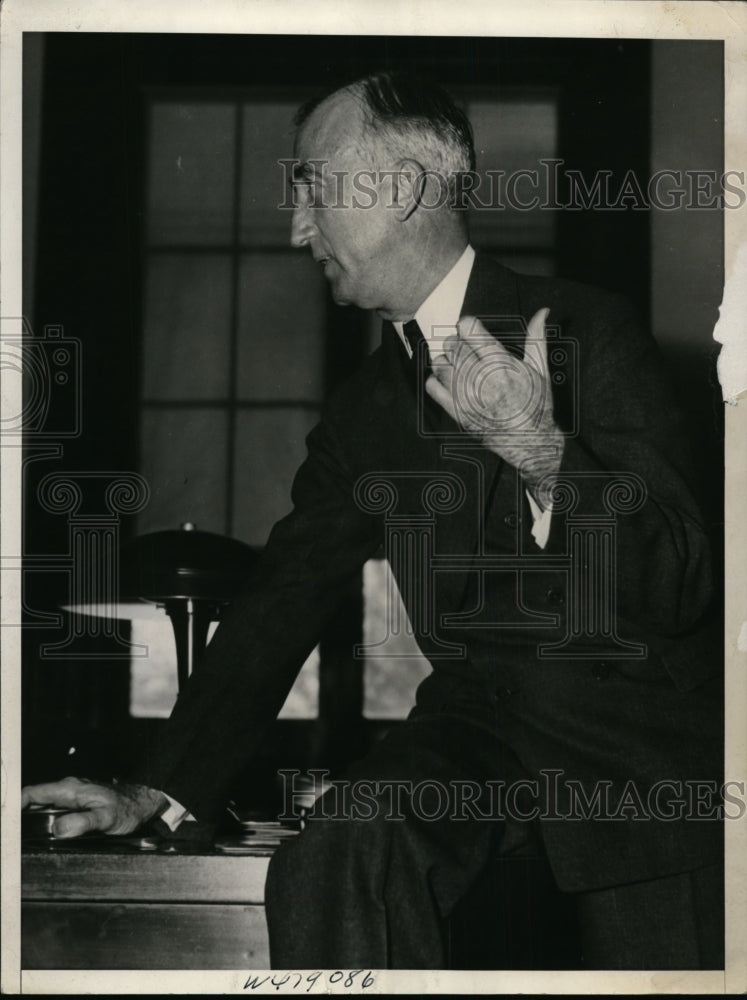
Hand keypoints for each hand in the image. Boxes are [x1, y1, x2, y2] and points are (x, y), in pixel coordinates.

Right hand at [22, 776, 168, 837]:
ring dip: (27, 819)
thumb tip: (60, 829)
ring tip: (16, 837)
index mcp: (69, 789)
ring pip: (41, 807)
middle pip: (32, 800)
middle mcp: (67, 791)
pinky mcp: (75, 806)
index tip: (7, 823)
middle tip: (10, 836)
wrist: (142, 803)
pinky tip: (36, 834)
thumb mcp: (106, 818)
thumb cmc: (127, 807)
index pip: (31, 793)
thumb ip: (83, 822)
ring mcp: (70, 797)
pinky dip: (40, 821)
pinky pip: (51, 812)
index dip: (14, 806)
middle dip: (17, 815)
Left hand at [425, 308, 563, 505]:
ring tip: (460, 367)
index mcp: (501, 364)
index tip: (472, 332)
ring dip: (447, 361)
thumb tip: (542, 312)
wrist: (530, 442)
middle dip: (458, 343)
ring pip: (440, 364)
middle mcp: (482, 379)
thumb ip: (536, 338)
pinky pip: (433, 388)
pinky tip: (449, 382)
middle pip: (452, 345)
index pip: (468, 329)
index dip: (468, 326)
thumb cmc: (537, 405)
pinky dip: (436, 380)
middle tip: (468, 351)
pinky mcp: (457, 413)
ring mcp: (467, 397)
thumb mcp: (540, 369)